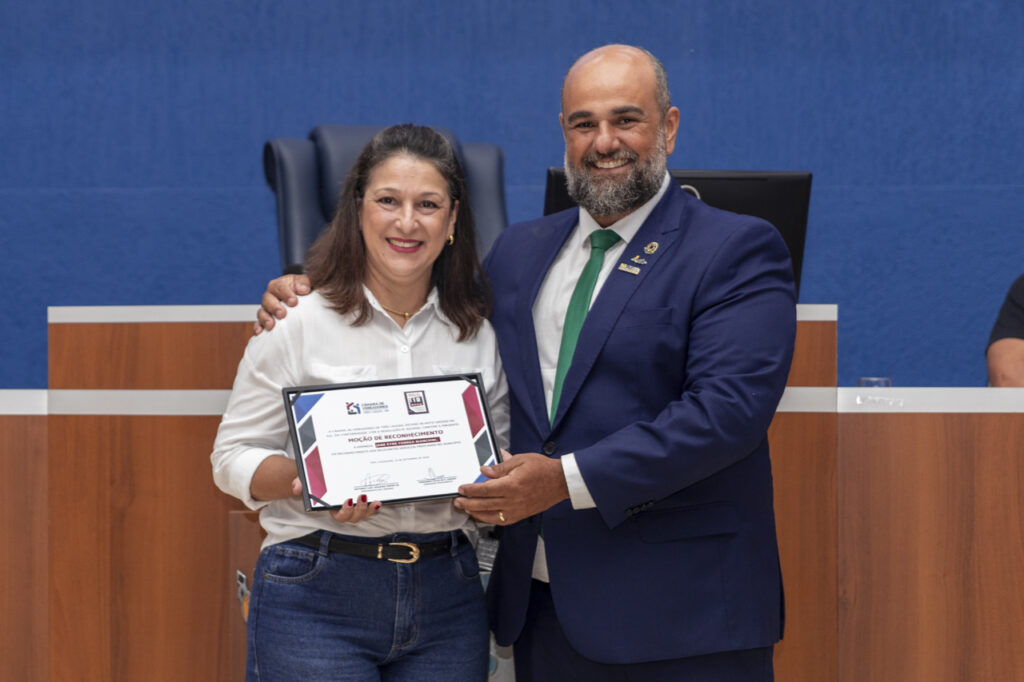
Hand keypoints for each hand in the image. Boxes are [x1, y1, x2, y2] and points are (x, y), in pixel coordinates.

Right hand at [254, 274, 310, 333]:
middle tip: (282, 314)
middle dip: (274, 307)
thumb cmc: (305, 291)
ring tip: (270, 325)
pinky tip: (260, 332)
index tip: (293, 302)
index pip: (279, 286)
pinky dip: (259, 327)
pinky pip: (259, 323)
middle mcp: (272, 296)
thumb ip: (304, 283)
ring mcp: (268, 308)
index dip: (285, 293)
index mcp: (281, 285)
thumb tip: (304, 289)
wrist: (306, 301)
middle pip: (267, 299)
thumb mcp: (306, 284)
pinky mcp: (267, 319)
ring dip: (265, 318)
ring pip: (262, 311)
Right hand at [289, 479, 380, 524]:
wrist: (325, 476)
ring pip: (364, 514)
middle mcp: (346, 511)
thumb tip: (296, 487)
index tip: (347, 500)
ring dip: (369, 509)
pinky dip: (375, 507)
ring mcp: (356, 508)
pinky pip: (371, 509)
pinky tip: (379, 500)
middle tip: (361, 497)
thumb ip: (301, 483)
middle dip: (359, 510)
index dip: (345, 511)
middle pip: (354, 517)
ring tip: (372, 499)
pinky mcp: (365, 502)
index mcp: (333, 509)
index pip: (340, 516)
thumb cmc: (318, 482)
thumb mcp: (309, 480)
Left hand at [454, 451, 568, 524]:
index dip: (470, 490)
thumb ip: (500, 467)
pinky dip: (489, 519)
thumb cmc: (542, 469)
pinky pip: (501, 520)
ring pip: (490, 515)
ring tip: (466, 510)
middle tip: (458, 502)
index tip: (461, 489)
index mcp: (512, 485)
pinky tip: (482, 516)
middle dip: (468, 503)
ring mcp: (517, 510)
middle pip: (484, 505)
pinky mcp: (520, 515)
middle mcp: (513, 500)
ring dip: (475, 513)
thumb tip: (484, 471)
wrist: (560, 481)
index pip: (485, 489)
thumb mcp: (520, 460)